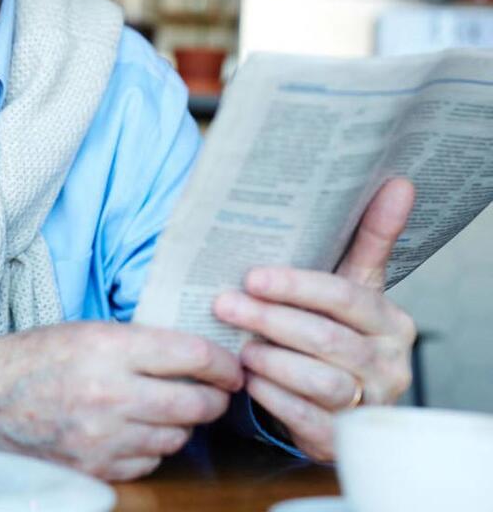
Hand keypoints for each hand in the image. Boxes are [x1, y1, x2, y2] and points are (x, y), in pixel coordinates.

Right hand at [0, 322, 242, 480]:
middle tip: (216, 392)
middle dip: (214, 398)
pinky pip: (149, 463)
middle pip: (196, 403)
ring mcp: (104, 436)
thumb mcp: (89, 331)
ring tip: (170, 410)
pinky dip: (151, 449)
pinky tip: (136, 431)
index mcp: (109, 347)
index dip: (224, 363)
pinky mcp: (96, 467)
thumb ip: (141, 343)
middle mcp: (111, 392)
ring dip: (182, 425)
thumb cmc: (39, 357)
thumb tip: (199, 356)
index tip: (232, 367)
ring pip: (177, 437)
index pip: (192, 355)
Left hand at [213, 178, 417, 460]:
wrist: (336, 397)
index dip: (297, 286)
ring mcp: (368, 405)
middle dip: (269, 320)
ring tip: (237, 345)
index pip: (346, 297)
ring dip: (271, 361)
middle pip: (326, 339)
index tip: (252, 276)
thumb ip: (369, 237)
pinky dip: (272, 397)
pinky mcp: (341, 439)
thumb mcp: (352, 284)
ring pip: (318, 381)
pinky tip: (247, 380)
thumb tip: (397, 182)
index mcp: (391, 323)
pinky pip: (305, 418)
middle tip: (224, 304)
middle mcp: (389, 365)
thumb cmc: (336, 328)